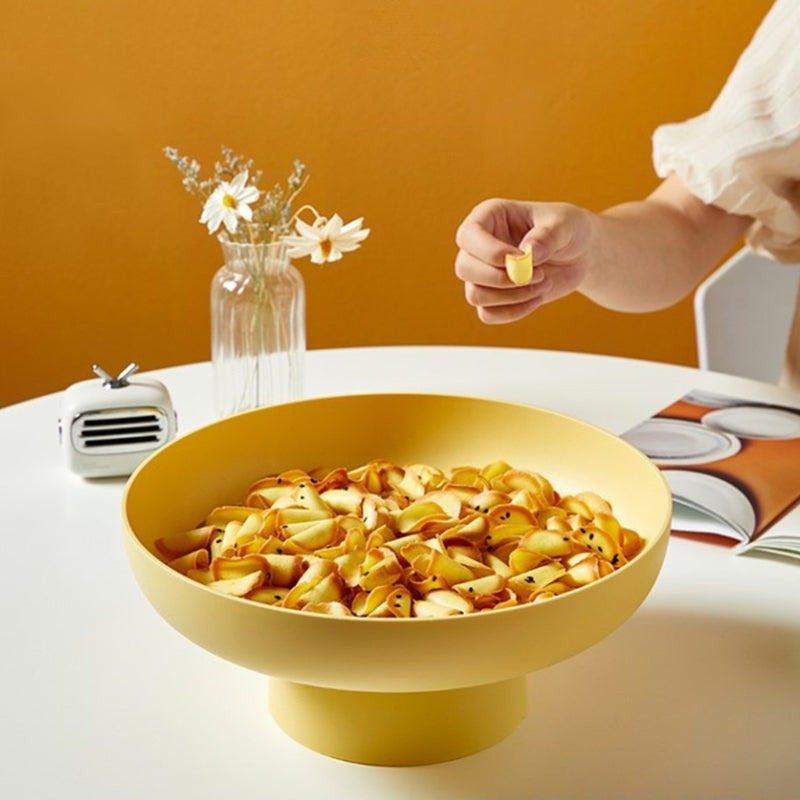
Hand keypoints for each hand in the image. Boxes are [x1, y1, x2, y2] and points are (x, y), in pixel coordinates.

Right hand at [454, 198, 594, 323]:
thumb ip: (547, 235)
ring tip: (543, 283)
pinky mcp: (492, 298)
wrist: (578, 254)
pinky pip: (488, 314)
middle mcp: (478, 246)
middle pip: (464, 268)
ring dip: (512, 296)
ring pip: (475, 295)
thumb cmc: (568, 229)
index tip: (521, 258)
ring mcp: (482, 273)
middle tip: (537, 274)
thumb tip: (527, 252)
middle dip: (501, 278)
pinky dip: (514, 311)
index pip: (467, 236)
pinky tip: (537, 297)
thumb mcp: (566, 224)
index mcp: (488, 217)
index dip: (489, 251)